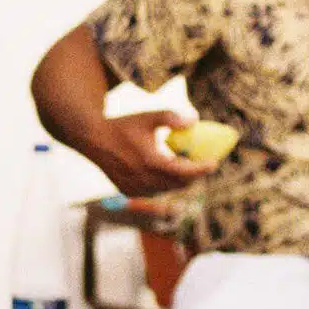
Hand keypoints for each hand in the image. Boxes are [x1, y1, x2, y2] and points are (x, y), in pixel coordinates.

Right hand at [88, 111, 213, 200]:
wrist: (94, 138)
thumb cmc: (123, 125)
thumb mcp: (148, 116)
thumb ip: (171, 117)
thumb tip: (194, 120)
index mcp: (151, 162)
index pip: (185, 172)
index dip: (202, 169)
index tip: (214, 163)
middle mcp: (143, 179)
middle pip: (179, 184)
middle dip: (192, 176)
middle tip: (199, 163)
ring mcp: (135, 189)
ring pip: (166, 190)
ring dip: (177, 181)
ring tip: (179, 165)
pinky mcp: (128, 192)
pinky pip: (152, 192)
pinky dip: (161, 184)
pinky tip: (160, 171)